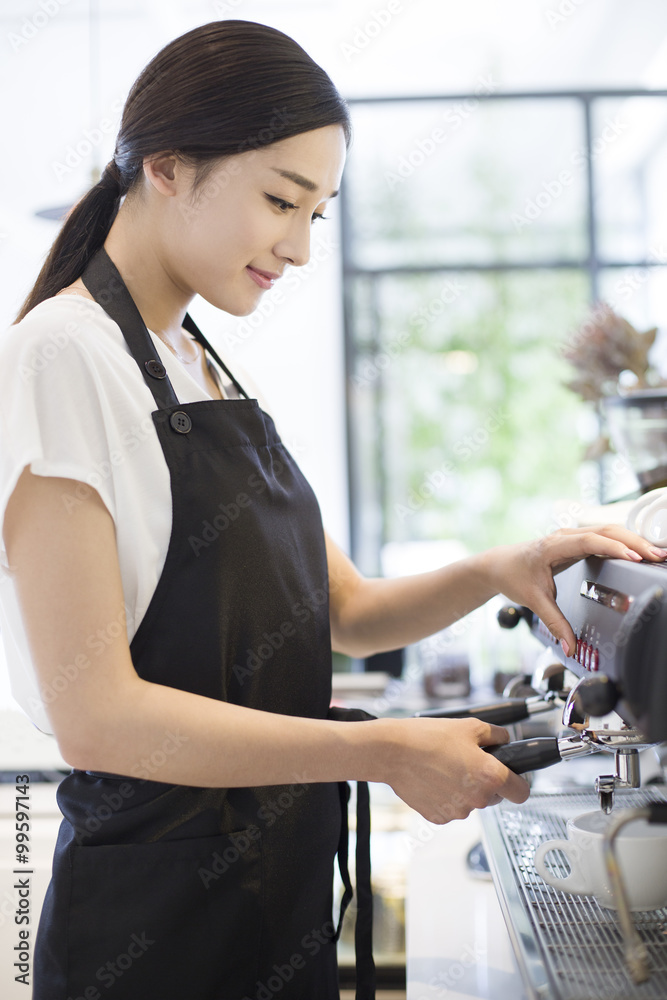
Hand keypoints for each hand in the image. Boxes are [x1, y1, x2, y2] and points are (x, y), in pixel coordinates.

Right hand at [381, 717, 529, 823]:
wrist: (393, 751)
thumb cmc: (428, 737)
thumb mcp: (469, 726)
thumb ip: (496, 735)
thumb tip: (505, 739)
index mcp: (491, 776)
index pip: (522, 793)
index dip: (518, 782)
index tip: (512, 778)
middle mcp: (478, 799)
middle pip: (495, 796)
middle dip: (486, 782)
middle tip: (467, 762)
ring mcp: (458, 811)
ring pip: (472, 803)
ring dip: (465, 790)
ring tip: (445, 767)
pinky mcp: (439, 817)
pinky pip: (451, 808)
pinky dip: (446, 797)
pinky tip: (434, 779)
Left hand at [481, 524, 666, 655]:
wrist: (499, 565)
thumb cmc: (513, 575)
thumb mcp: (534, 601)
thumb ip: (554, 623)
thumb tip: (571, 645)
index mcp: (553, 546)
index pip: (589, 541)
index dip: (613, 547)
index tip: (633, 557)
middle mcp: (564, 536)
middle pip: (606, 530)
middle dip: (633, 541)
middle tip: (656, 555)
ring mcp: (571, 536)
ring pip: (607, 530)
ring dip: (632, 539)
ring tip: (655, 553)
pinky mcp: (576, 541)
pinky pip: (604, 536)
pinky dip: (623, 541)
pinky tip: (639, 550)